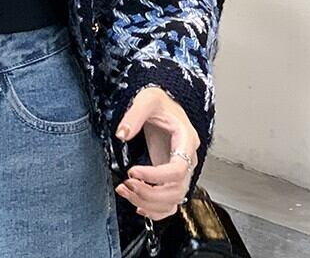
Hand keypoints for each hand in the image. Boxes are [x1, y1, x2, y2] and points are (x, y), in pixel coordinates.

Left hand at [114, 86, 198, 220]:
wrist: (165, 105)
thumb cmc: (160, 101)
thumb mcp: (146, 100)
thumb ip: (134, 115)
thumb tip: (122, 134)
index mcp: (186, 140)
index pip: (178, 169)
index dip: (155, 176)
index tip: (132, 172)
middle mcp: (188, 159)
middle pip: (177, 190)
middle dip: (149, 193)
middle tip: (126, 185)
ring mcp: (182, 170)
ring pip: (174, 199)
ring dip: (149, 203)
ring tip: (125, 191)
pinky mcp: (172, 177)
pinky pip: (171, 202)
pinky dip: (157, 210)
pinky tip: (139, 206)